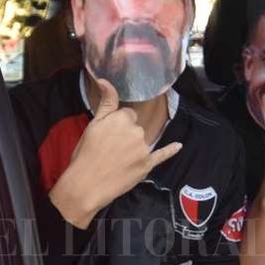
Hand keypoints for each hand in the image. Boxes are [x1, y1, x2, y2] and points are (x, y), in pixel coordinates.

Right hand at [49, 79, 181, 227]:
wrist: (86, 185)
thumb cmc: (85, 154)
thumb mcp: (93, 124)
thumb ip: (105, 102)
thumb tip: (105, 79)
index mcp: (122, 119)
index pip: (126, 114)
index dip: (117, 124)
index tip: (108, 134)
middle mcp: (136, 131)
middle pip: (135, 128)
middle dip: (126, 135)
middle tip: (109, 149)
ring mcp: (143, 149)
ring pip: (142, 141)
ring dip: (133, 147)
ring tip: (116, 160)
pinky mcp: (147, 165)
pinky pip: (162, 154)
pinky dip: (170, 150)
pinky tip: (178, 146)